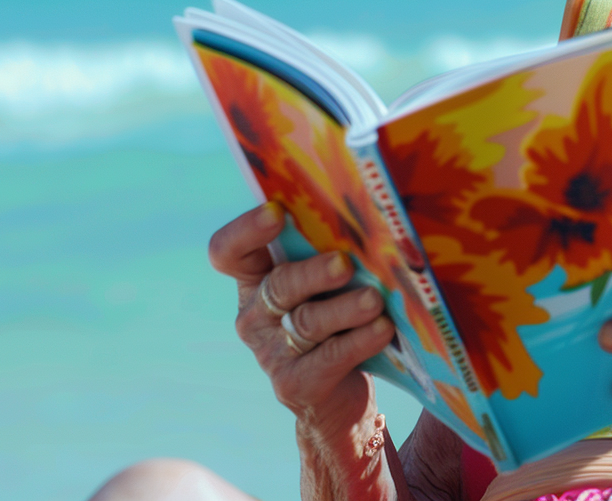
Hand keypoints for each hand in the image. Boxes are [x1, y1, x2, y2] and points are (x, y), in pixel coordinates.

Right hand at [208, 203, 395, 437]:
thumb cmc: (338, 321)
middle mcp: (253, 315)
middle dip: (312, 273)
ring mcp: (270, 352)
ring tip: (374, 300)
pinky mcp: (294, 384)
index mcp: (255, 280)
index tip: (277, 212)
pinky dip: (360, 341)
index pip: (229, 251)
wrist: (339, 398)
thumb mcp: (329, 284)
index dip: (245, 230)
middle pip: (277, 285)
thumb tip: (371, 215)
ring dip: (345, 308)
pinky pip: (330, 357)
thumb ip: (334, 251)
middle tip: (344, 264)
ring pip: (307, 322)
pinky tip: (383, 329)